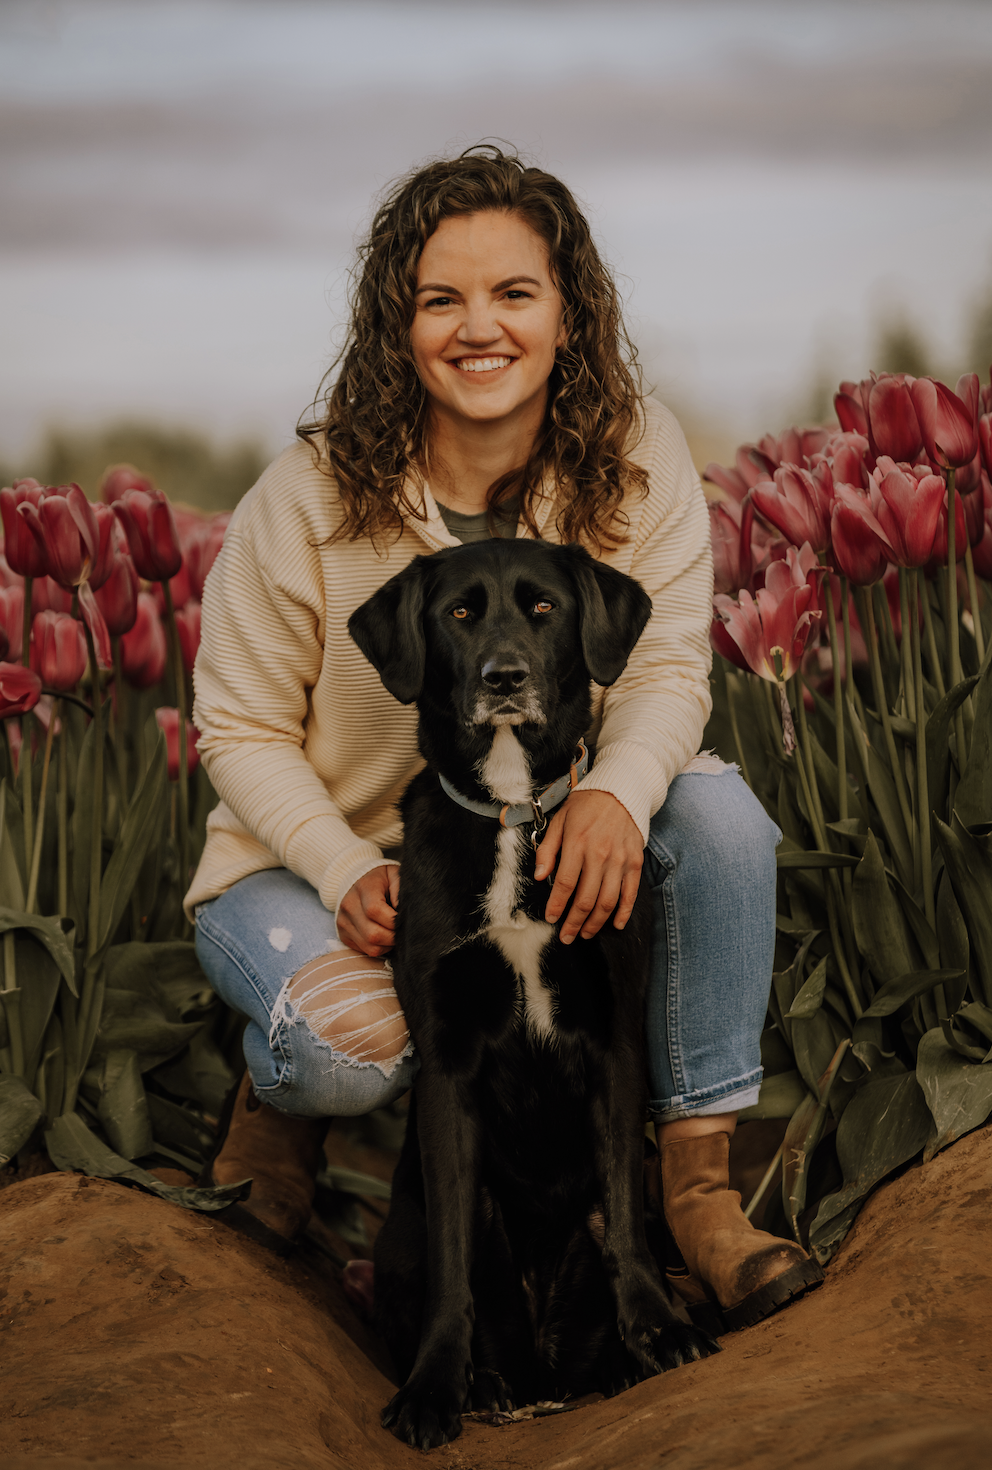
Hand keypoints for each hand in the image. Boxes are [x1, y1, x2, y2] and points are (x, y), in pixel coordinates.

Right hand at [336, 864, 400, 956]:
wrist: (358, 881)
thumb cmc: (382, 879)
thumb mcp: (395, 875)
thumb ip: (401, 890)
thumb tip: (405, 912)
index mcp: (363, 888)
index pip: (375, 911)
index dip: (394, 921)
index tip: (404, 920)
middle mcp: (349, 906)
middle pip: (373, 934)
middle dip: (393, 937)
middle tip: (403, 930)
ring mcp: (343, 922)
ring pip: (370, 947)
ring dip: (388, 945)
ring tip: (394, 933)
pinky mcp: (343, 935)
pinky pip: (365, 951)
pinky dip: (379, 948)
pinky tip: (384, 936)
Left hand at [533, 789, 642, 944]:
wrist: (621, 790)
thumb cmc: (586, 805)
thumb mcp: (560, 821)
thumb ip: (548, 850)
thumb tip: (539, 877)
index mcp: (578, 844)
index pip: (565, 884)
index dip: (557, 906)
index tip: (551, 918)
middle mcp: (600, 854)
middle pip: (586, 899)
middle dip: (574, 923)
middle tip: (567, 935)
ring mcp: (620, 860)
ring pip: (607, 901)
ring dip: (596, 922)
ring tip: (585, 933)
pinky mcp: (634, 862)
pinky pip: (630, 893)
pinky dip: (624, 912)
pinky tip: (616, 924)